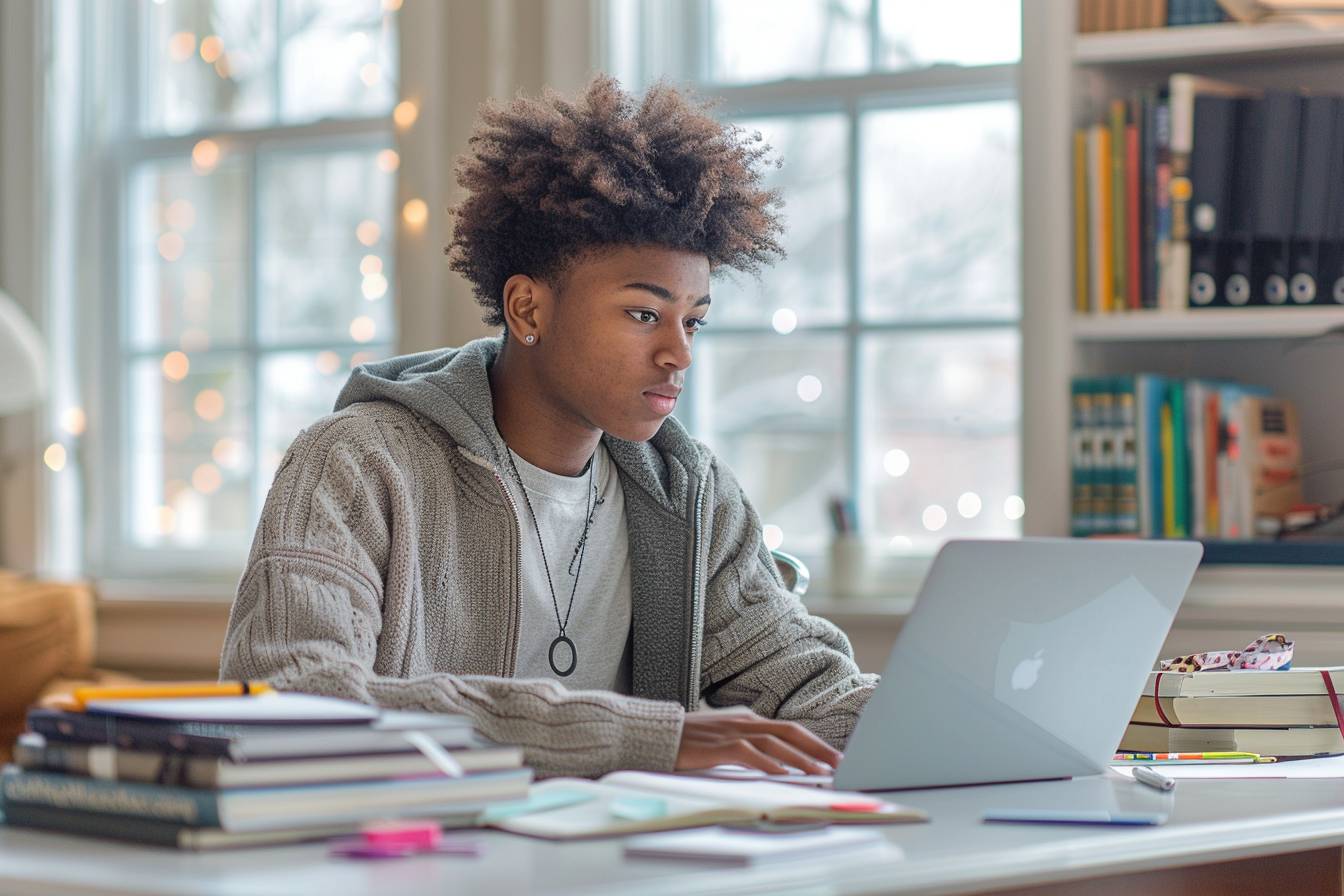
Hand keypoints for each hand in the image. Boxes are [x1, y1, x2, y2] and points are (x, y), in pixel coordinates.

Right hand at [674, 708, 842, 775]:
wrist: (657, 732)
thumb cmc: (690, 740)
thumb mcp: (724, 740)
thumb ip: (748, 747)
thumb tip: (775, 764)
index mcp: (749, 721)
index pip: (790, 730)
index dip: (815, 743)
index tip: (835, 756)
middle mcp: (745, 722)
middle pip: (791, 732)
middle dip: (818, 748)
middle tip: (841, 763)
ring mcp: (732, 732)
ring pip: (775, 743)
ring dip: (800, 758)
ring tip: (819, 772)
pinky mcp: (718, 745)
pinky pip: (748, 753)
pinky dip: (767, 763)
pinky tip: (781, 774)